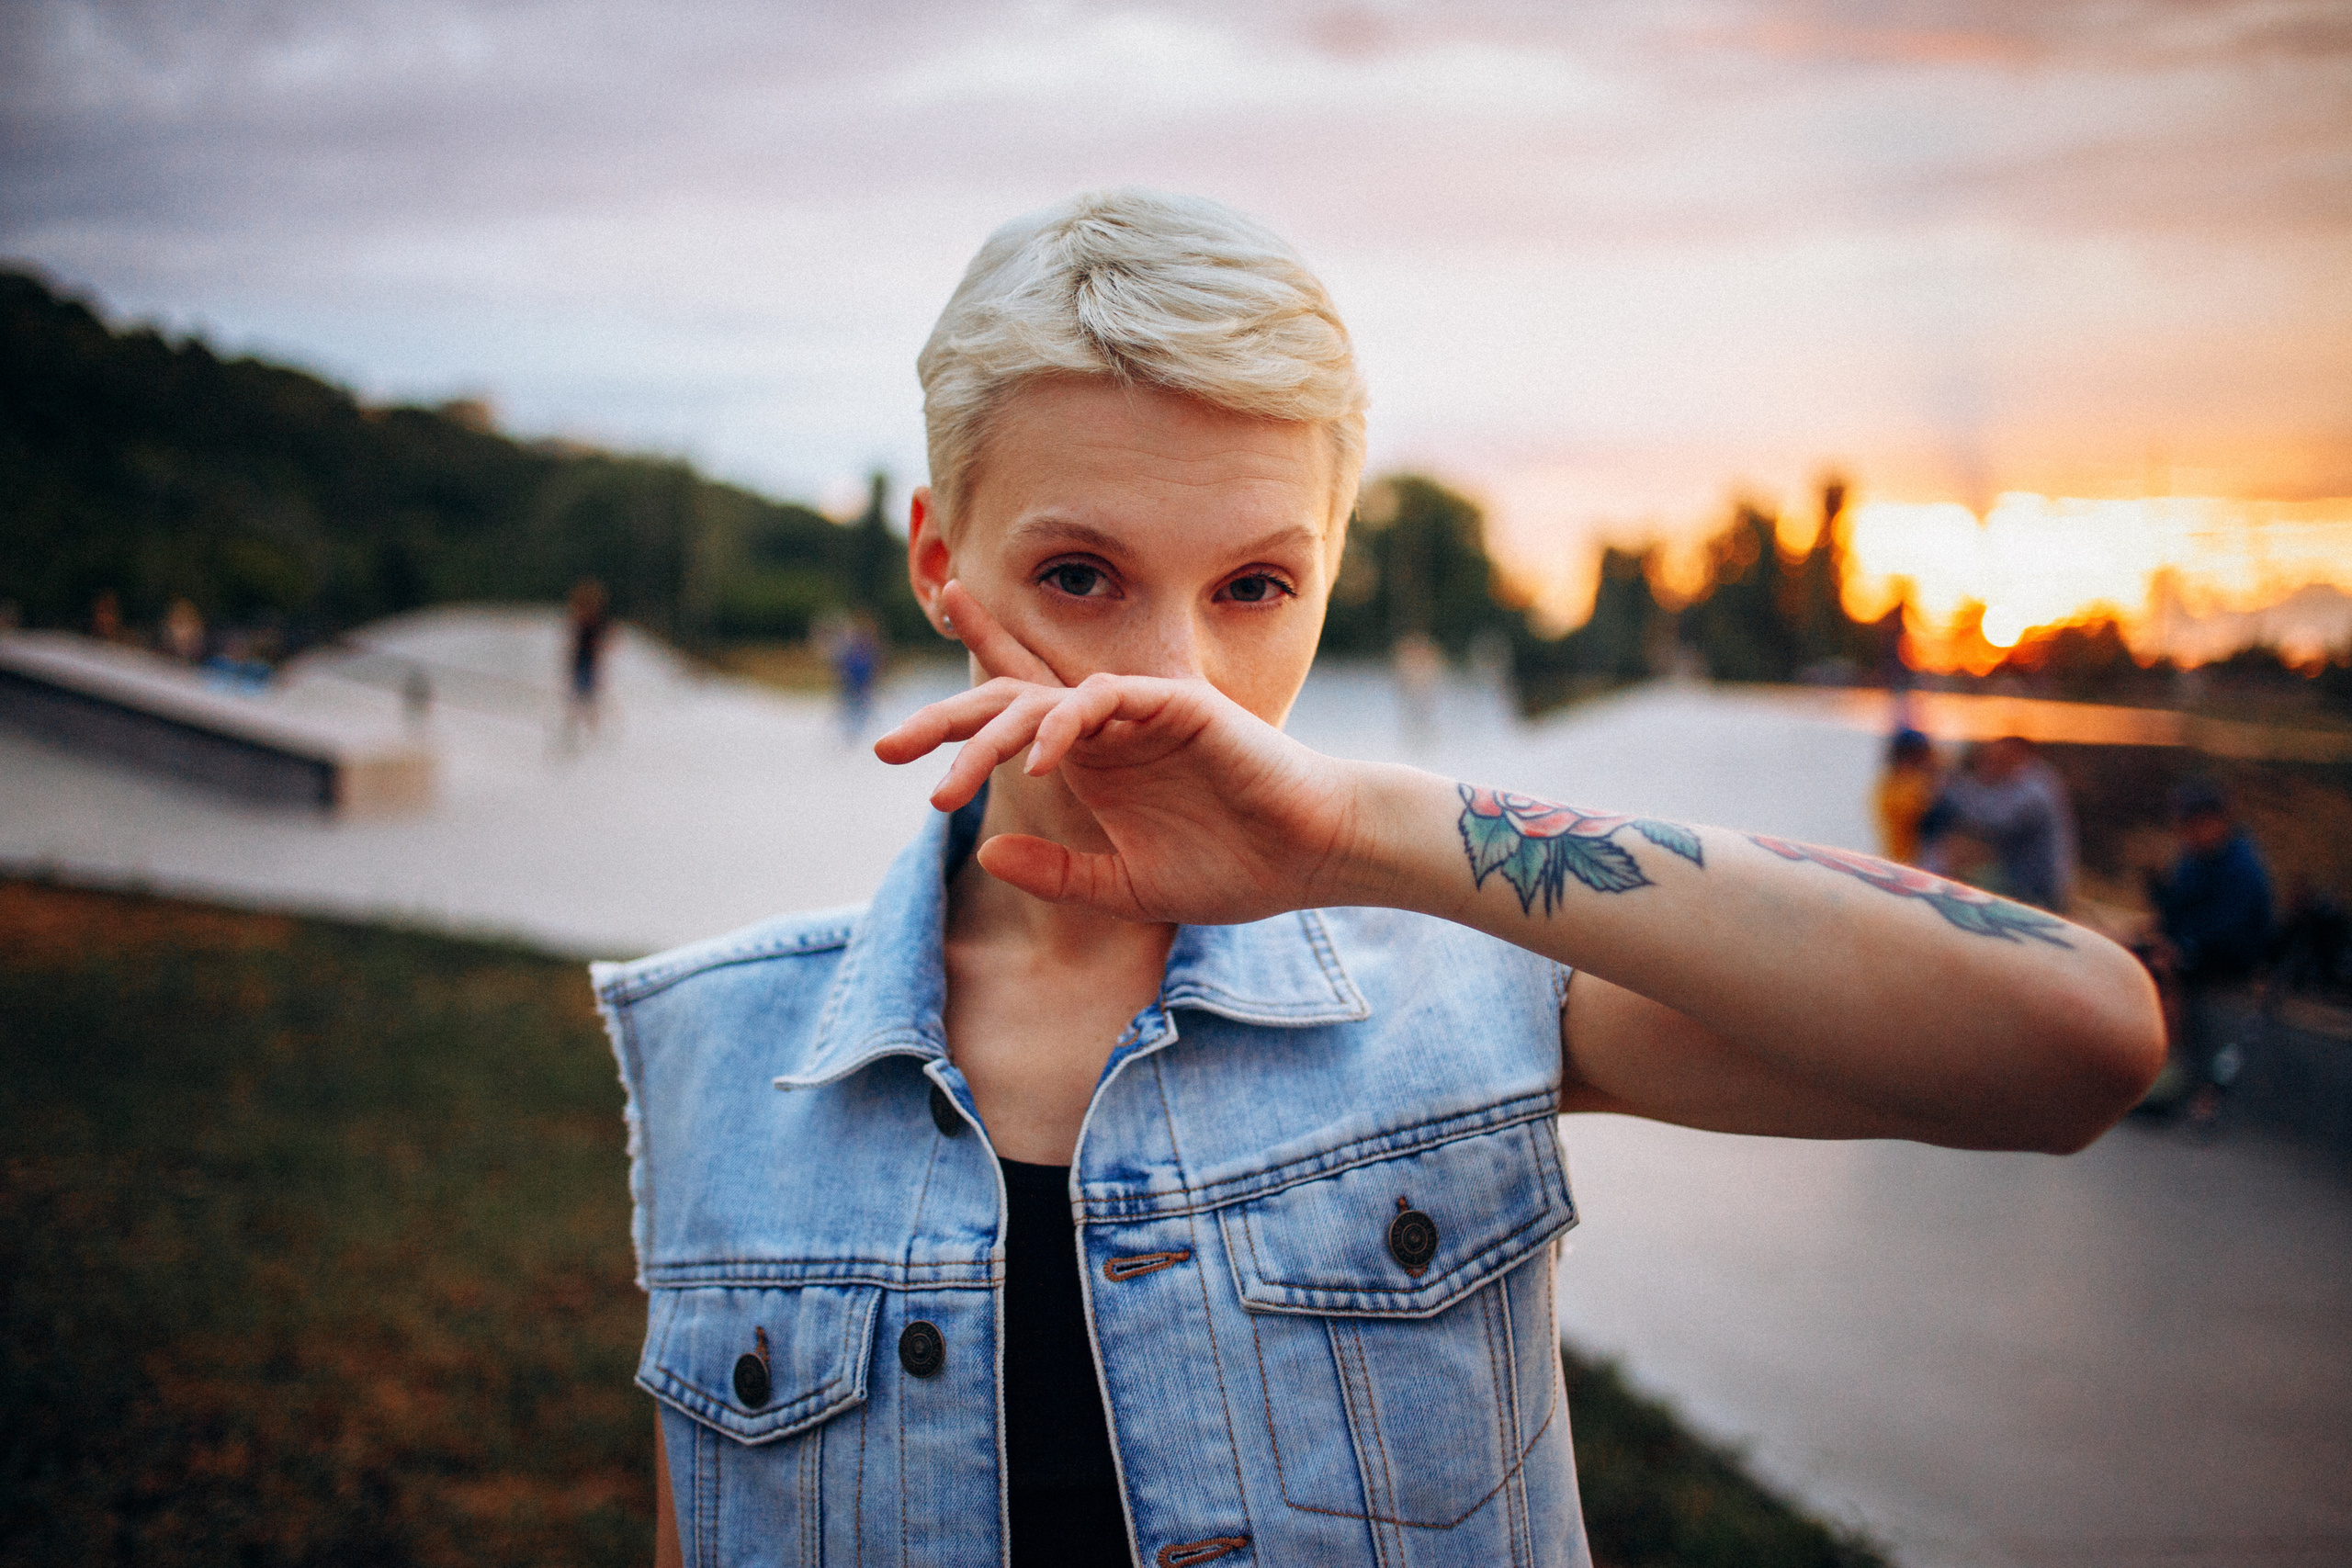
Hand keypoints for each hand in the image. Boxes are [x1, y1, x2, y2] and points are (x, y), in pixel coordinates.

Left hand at [873, 583, 1369, 923]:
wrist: (1312, 859)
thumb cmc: (1235, 868)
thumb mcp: (1124, 888)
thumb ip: (1057, 874)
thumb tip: (983, 852)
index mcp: (1094, 761)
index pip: (1017, 714)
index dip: (963, 699)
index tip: (902, 706)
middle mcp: (1107, 728)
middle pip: (1009, 700)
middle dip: (944, 719)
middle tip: (885, 747)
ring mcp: (1137, 711)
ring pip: (1042, 700)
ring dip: (988, 739)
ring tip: (947, 785)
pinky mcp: (1175, 705)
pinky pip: (1101, 698)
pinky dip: (1063, 725)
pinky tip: (1036, 765)